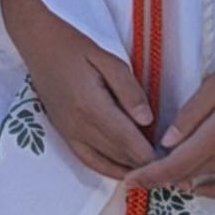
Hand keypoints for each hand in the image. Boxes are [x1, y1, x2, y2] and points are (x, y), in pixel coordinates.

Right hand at [0, 0, 156, 183]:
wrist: (38, 44)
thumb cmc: (75, 46)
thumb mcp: (108, 59)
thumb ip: (129, 90)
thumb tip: (148, 120)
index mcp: (92, 107)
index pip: (129, 142)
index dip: (153, 155)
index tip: (176, 156)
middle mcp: (78, 127)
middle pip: (120, 156)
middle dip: (146, 163)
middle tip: (171, 161)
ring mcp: (69, 133)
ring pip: (106, 162)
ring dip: (130, 167)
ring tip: (154, 168)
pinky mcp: (64, 134)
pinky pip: (88, 161)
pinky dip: (109, 169)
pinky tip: (125, 171)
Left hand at [137, 52, 214, 200]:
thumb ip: (191, 114)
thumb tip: (167, 142)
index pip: (175, 165)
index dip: (150, 176)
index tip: (129, 181)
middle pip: (188, 176)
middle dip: (160, 178)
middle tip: (139, 176)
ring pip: (207, 183)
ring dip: (182, 183)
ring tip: (163, 177)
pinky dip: (212, 190)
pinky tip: (198, 185)